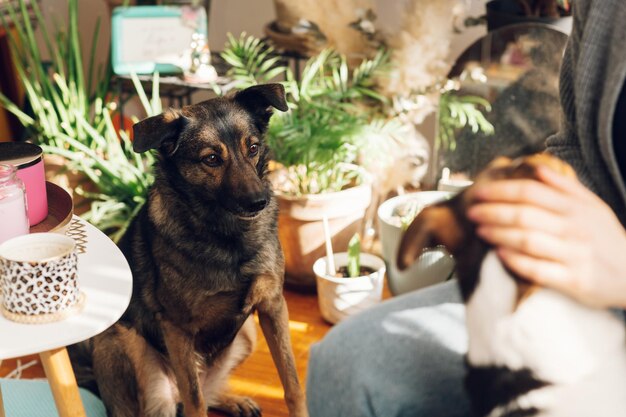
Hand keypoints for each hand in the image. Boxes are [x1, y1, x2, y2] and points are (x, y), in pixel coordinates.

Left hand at [467, 166, 625, 308]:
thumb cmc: (607, 240)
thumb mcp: (594, 208)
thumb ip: (565, 187)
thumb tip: (537, 168)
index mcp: (576, 208)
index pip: (531, 192)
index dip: (501, 191)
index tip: (479, 191)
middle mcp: (574, 229)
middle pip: (524, 215)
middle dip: (492, 211)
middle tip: (471, 211)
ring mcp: (574, 255)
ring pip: (527, 240)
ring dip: (499, 234)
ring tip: (480, 230)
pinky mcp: (574, 281)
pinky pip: (538, 269)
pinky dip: (516, 261)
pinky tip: (499, 255)